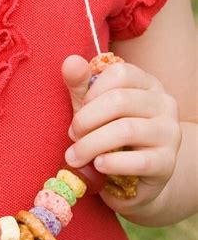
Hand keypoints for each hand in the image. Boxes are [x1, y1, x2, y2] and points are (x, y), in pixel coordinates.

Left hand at [61, 55, 181, 213]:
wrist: (134, 178)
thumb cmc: (109, 137)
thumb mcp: (91, 110)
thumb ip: (80, 86)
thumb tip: (70, 61)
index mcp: (146, 84)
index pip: (120, 72)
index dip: (91, 92)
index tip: (78, 110)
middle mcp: (164, 104)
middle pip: (120, 100)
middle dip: (85, 120)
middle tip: (71, 136)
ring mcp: (169, 133)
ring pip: (126, 130)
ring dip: (91, 144)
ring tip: (75, 157)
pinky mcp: (166, 163)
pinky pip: (138, 160)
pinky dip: (111, 163)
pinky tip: (97, 165)